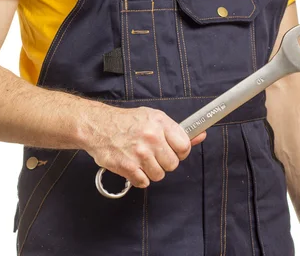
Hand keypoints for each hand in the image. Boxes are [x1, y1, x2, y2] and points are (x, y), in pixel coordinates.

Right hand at [85, 106, 206, 187]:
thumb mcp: (154, 118)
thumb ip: (177, 130)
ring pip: (159, 175)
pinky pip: (144, 182)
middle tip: (153, 154)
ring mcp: (139, 153)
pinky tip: (133, 165)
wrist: (98, 126)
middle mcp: (151, 137)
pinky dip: (139, 177)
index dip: (180, 152)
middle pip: (173, 164)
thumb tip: (201, 134)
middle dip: (164, 162)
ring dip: (151, 171)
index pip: (184, 147)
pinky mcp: (127, 167)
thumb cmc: (127, 122)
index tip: (173, 151)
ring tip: (141, 159)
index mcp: (160, 123)